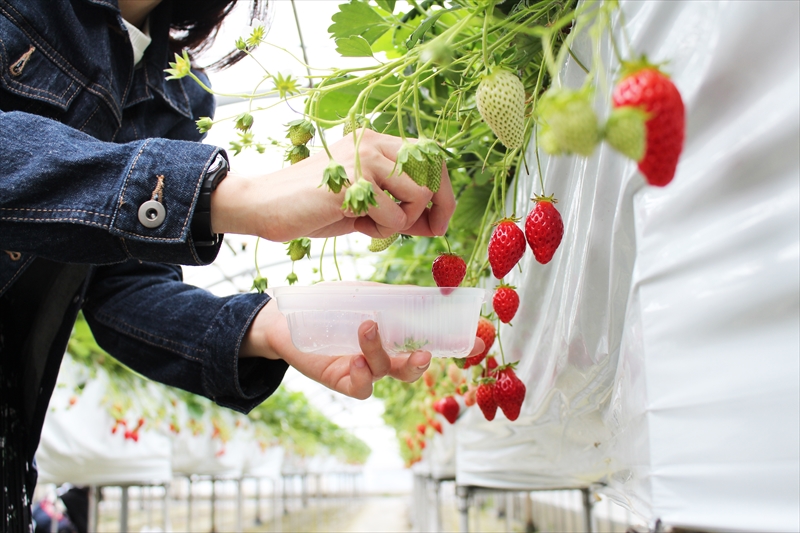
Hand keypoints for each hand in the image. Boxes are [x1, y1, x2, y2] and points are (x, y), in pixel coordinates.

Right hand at [211, 130, 455, 241]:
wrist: (264, 205)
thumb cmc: (313, 207)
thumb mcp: (364, 203)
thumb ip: (397, 204)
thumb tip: (437, 222)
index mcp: (376, 141)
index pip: (430, 156)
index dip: (443, 190)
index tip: (439, 220)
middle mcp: (373, 142)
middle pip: (433, 171)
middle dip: (439, 207)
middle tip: (429, 232)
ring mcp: (363, 159)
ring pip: (419, 194)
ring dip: (403, 221)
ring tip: (373, 225)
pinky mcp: (352, 183)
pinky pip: (394, 215)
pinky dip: (383, 231)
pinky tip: (358, 226)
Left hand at [241, 300, 485, 399]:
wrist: (285, 315)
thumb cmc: (329, 303)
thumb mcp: (365, 294)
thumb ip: (395, 298)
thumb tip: (436, 293)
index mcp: (395, 336)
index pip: (431, 341)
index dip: (456, 345)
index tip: (478, 342)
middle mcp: (383, 356)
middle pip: (412, 369)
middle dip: (421, 364)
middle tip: (424, 354)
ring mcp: (363, 370)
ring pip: (386, 373)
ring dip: (380, 353)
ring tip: (366, 327)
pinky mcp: (341, 379)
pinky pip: (360, 387)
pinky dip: (361, 375)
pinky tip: (353, 359)